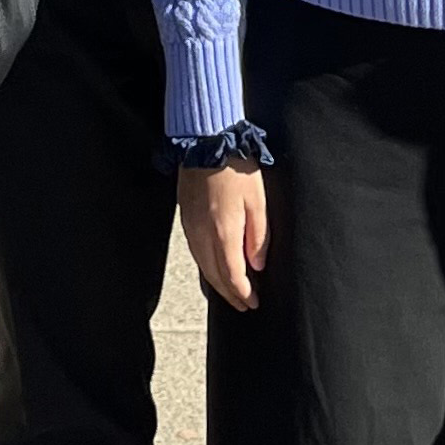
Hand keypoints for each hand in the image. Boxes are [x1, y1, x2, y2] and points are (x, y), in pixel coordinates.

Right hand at [179, 162, 269, 314]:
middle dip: (231, 294)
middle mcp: (204, 234)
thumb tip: (257, 265)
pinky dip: (206, 266)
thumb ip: (259, 236)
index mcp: (224, 232)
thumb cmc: (236, 167)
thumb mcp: (258, 201)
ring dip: (217, 283)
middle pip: (215, 276)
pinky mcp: (185, 217)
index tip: (254, 302)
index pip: (233, 276)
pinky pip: (195, 251)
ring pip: (203, 266)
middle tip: (244, 304)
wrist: (206, 140)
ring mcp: (191, 226)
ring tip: (231, 291)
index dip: (244, 294)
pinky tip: (213, 266)